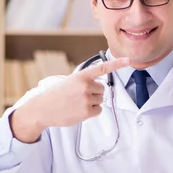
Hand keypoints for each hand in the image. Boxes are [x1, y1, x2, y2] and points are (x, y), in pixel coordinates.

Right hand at [11, 57, 129, 141]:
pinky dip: (92, 111)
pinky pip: (99, 110)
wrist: (43, 109)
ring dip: (92, 102)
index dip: (117, 64)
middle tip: (79, 96)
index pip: (102, 68)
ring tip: (77, 103)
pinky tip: (80, 110)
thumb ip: (85, 81)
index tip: (128, 60)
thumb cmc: (57, 95)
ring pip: (101, 99)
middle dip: (94, 92)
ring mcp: (86, 99)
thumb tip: (100, 87)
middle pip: (102, 88)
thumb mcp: (69, 81)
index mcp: (81, 76)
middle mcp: (85, 86)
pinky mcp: (86, 112)